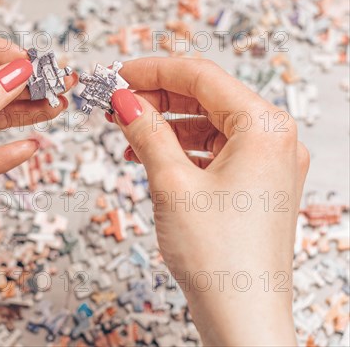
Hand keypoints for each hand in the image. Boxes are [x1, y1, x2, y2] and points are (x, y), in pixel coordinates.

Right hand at [109, 57, 308, 345]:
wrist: (242, 316)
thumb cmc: (220, 257)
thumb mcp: (172, 183)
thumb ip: (146, 132)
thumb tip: (123, 99)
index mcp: (264, 127)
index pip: (201, 76)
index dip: (152, 70)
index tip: (116, 74)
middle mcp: (272, 140)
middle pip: (206, 97)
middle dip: (156, 95)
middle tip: (115, 99)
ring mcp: (266, 163)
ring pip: (207, 124)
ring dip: (164, 122)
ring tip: (124, 127)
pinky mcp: (254, 184)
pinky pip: (212, 150)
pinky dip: (179, 147)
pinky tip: (147, 153)